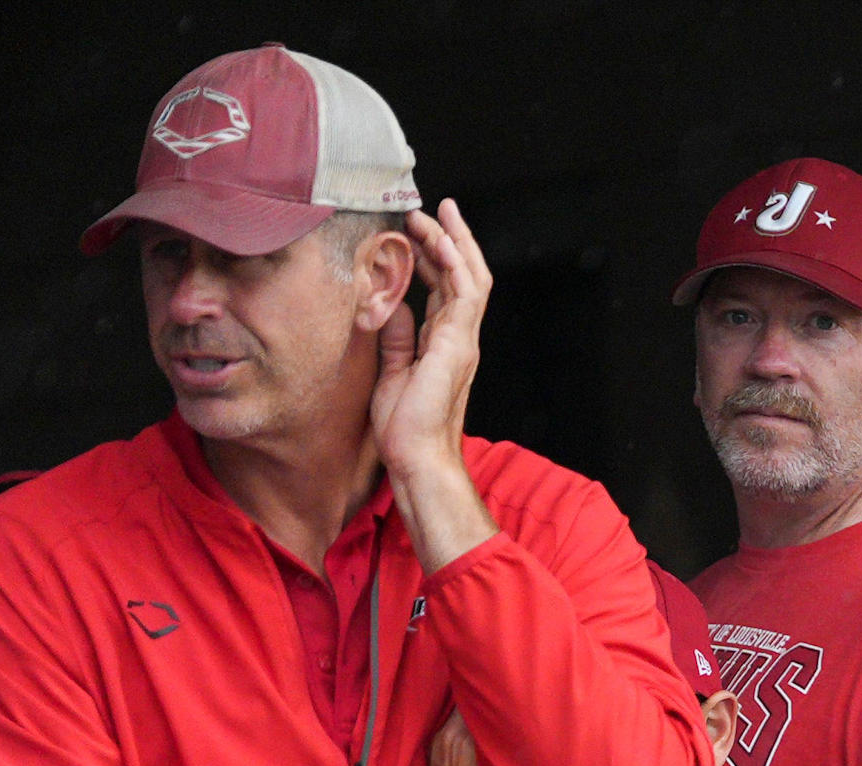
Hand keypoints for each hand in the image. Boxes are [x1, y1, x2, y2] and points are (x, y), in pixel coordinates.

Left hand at [370, 202, 497, 571]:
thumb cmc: (405, 430)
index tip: (416, 231)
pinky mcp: (457, 347)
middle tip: (432, 210)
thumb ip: (397, 339)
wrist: (417, 460)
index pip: (446, 291)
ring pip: (470, 278)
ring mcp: (462, 342)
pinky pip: (464, 295)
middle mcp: (459, 340)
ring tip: (434, 215)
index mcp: (444, 346)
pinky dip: (455, 264)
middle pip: (464, 277)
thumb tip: (392, 308)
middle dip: (450, 240)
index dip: (434, 258)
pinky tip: (439, 241)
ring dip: (453, 243)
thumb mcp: (391, 372)